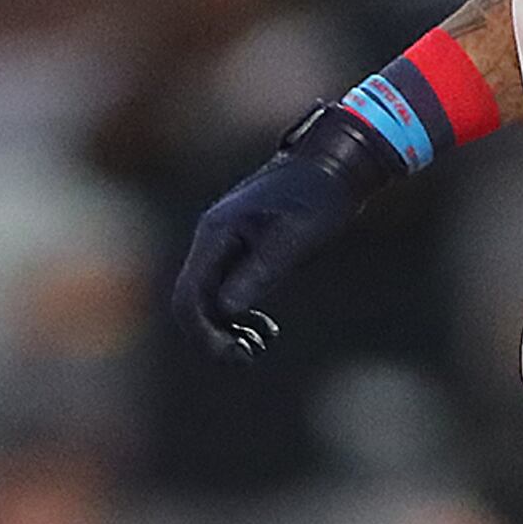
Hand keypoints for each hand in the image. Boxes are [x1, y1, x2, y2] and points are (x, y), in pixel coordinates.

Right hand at [170, 104, 401, 359]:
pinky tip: (264, 329)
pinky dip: (237, 318)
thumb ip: (260, 271)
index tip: (236, 354)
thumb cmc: (319, 197)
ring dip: (225, 330)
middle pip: (191, 302)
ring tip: (261, 342)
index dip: (204, 332)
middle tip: (249, 357)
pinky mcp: (240, 253)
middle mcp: (212, 240)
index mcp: (217, 234)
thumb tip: (227, 311)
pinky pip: (223, 294)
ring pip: (206, 301)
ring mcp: (224, 246)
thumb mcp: (296, 238)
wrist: (333, 166)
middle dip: (213, 336)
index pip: (189, 295)